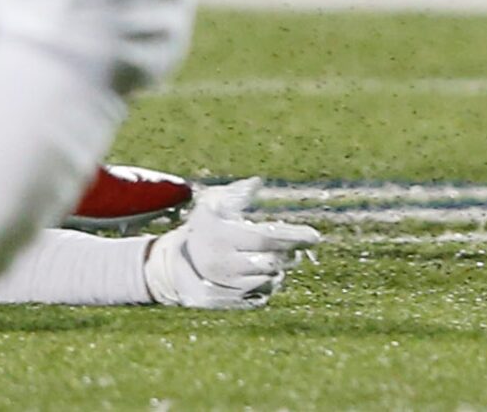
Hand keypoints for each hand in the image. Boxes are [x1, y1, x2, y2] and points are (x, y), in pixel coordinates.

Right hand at [144, 180, 319, 310]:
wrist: (171, 266)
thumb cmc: (201, 229)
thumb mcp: (212, 205)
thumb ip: (236, 194)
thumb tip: (257, 182)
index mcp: (220, 237)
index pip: (267, 239)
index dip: (294, 237)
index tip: (315, 236)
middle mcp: (221, 265)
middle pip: (272, 262)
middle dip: (290, 254)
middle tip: (296, 247)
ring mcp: (222, 287)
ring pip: (268, 281)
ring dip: (280, 269)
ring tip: (278, 259)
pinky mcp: (224, 304)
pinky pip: (259, 297)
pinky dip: (268, 286)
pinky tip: (263, 274)